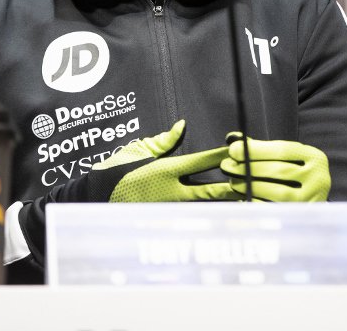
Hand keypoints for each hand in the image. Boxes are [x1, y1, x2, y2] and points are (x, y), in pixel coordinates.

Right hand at [84, 120, 240, 201]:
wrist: (97, 196)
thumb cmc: (117, 169)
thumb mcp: (139, 149)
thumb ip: (164, 140)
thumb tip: (182, 126)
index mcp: (166, 169)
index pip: (201, 161)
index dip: (222, 156)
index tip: (238, 152)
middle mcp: (171, 190)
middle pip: (209, 190)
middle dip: (231, 189)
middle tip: (250, 186)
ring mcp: (169, 208)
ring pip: (203, 207)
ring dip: (222, 205)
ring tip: (242, 203)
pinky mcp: (165, 219)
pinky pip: (189, 216)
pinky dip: (204, 215)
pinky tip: (218, 216)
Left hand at [220, 133, 330, 201]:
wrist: (314, 200)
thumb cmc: (295, 174)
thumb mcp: (287, 157)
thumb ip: (263, 149)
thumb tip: (234, 140)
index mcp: (314, 157)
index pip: (282, 150)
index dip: (255, 150)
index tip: (233, 150)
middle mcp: (319, 178)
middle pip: (279, 171)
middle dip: (248, 168)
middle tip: (228, 167)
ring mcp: (313, 199)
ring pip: (278, 192)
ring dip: (250, 187)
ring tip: (233, 182)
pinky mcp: (302, 217)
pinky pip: (277, 210)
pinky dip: (258, 203)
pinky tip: (244, 198)